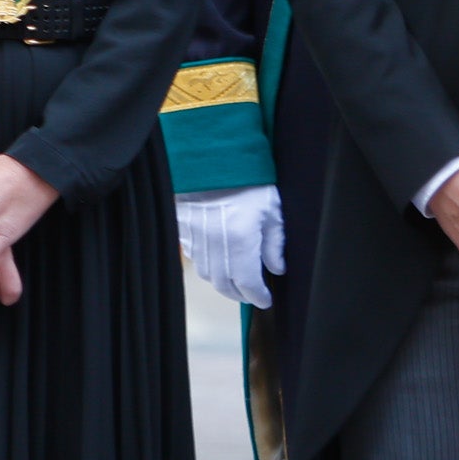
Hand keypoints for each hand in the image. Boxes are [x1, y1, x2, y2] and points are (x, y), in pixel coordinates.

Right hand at [175, 184, 283, 307]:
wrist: (211, 159)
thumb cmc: (248, 182)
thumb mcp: (272, 211)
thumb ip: (275, 244)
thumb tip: (276, 268)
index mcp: (240, 242)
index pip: (248, 283)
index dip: (258, 296)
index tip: (265, 300)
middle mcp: (214, 246)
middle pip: (225, 284)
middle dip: (240, 294)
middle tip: (252, 295)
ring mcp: (195, 240)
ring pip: (207, 275)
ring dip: (222, 283)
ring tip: (235, 281)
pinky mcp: (182, 231)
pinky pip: (194, 259)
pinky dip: (207, 266)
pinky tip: (217, 262)